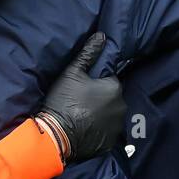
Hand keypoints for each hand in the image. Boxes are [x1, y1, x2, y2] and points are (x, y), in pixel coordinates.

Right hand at [37, 33, 125, 164]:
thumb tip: (101, 36)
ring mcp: (116, 127)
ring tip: (81, 117)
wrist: (56, 135)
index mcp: (114, 87)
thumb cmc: (64, 101)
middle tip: (80, 103)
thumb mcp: (72, 73)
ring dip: (101, 115)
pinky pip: (106, 133)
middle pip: (112, 98)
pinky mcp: (109, 143)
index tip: (82, 89)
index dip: (96, 83)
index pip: (109, 80)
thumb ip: (88, 53)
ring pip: (110, 116)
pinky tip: (85, 130)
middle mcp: (121, 107)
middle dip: (101, 99)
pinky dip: (99, 131)